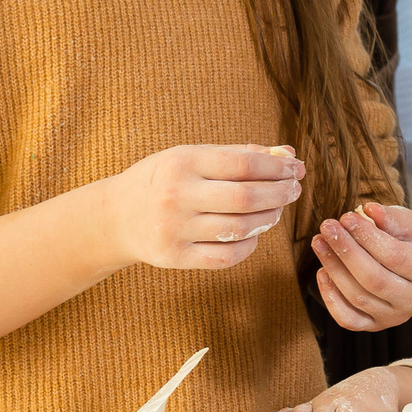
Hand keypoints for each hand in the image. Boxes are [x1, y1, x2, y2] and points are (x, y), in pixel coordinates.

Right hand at [101, 144, 302, 270]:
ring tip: (276, 210)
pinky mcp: (174, 257)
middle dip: (279, 193)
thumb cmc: (165, 180)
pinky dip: (249, 245)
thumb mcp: (193, 157)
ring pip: (240, 228)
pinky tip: (254, 233)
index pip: (243, 164)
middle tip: (294, 190)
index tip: (295, 169)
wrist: (116, 216)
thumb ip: (240, 154)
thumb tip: (289, 154)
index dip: (277, 167)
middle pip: (246, 198)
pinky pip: (226, 256)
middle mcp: (177, 195)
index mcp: (182, 163)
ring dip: (269, 219)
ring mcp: (174, 229)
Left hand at [313, 202, 411, 330]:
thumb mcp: (407, 223)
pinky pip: (348, 319)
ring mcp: (395, 317)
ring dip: (333, 268)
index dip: (366, 237)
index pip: (394, 256)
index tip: (346, 217)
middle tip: (327, 228)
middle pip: (374, 279)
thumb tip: (369, 210)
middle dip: (345, 251)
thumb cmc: (409, 240)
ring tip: (319, 242)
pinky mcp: (375, 325)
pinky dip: (331, 297)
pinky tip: (322, 272)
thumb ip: (389, 217)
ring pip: (358, 298)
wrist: (411, 266)